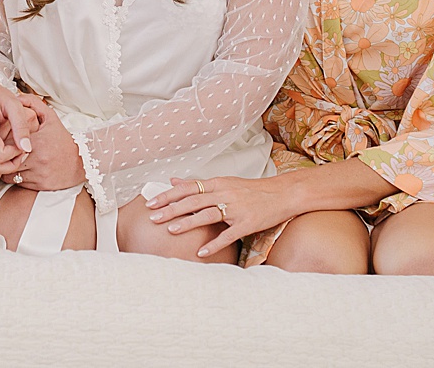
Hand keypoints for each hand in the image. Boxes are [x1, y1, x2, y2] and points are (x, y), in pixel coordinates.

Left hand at [0, 99, 83, 190]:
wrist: (82, 162)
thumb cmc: (63, 140)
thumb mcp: (51, 117)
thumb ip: (33, 103)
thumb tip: (17, 97)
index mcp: (37, 141)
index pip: (7, 142)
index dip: (0, 141)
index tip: (0, 139)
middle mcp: (37, 158)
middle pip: (6, 160)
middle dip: (1, 156)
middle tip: (1, 152)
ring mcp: (38, 173)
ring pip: (10, 174)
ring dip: (7, 169)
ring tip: (9, 161)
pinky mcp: (40, 185)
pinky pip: (18, 183)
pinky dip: (16, 178)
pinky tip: (20, 170)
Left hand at [147, 174, 305, 259]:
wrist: (282, 194)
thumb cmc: (252, 190)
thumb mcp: (224, 182)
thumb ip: (198, 184)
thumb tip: (173, 181)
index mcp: (217, 183)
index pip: (187, 187)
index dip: (168, 195)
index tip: (151, 202)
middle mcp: (224, 193)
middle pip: (193, 200)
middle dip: (171, 209)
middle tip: (153, 217)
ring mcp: (236, 208)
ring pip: (207, 214)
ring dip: (188, 222)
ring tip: (171, 230)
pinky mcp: (247, 223)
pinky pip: (228, 234)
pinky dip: (214, 244)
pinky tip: (201, 253)